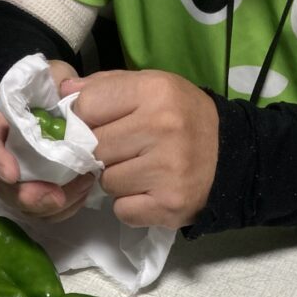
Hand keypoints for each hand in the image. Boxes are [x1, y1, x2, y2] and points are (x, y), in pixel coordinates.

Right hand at [0, 59, 94, 221]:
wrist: (58, 102)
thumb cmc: (52, 86)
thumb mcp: (54, 73)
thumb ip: (58, 80)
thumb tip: (68, 92)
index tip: (12, 174)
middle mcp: (5, 155)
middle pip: (5, 188)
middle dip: (29, 198)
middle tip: (56, 197)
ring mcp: (22, 178)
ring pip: (27, 206)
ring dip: (54, 205)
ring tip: (83, 185)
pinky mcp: (41, 191)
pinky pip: (48, 212)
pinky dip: (66, 208)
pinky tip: (84, 191)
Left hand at [61, 70, 218, 228]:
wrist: (233, 157)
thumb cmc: (183, 119)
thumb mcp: (152, 88)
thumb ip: (107, 86)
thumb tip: (63, 90)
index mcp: (155, 91)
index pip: (87, 106)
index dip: (84, 119)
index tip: (99, 125)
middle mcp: (162, 128)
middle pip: (94, 147)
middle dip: (103, 152)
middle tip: (127, 150)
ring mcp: (167, 170)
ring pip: (107, 182)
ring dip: (118, 180)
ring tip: (143, 171)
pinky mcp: (169, 205)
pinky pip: (123, 209)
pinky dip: (131, 205)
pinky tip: (151, 191)